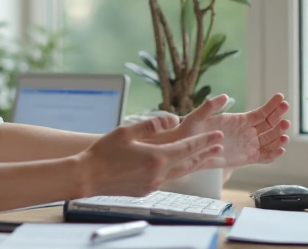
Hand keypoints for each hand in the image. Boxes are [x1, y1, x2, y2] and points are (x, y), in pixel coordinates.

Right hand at [79, 115, 223, 197]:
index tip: (217, 135)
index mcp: (156, 157)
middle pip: (188, 162)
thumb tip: (171, 118)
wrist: (87, 177)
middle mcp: (159, 173)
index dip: (204, 141)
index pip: (187, 148)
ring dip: (194, 163)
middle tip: (220, 146)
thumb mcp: (126, 132)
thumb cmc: (104, 153)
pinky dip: (176, 171)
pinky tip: (176, 167)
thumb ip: (151, 125)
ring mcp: (153, 183)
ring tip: (205, 158)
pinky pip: (166, 179)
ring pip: (180, 172)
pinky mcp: (145, 190)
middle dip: (205, 152)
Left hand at [156, 93, 289, 169]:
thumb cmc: (191, 130)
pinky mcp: (246, 158)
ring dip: (278, 136)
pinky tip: (280, 149)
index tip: (281, 98)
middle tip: (285, 112)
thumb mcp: (198, 116)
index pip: (261, 113)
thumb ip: (209, 107)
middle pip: (268, 125)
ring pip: (269, 140)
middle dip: (278, 118)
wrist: (187, 148)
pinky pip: (263, 157)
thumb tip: (223, 96)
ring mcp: (248, 145)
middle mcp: (247, 132)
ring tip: (284, 133)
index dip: (272, 106)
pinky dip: (273, 154)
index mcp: (240, 120)